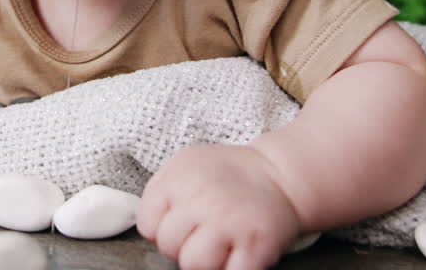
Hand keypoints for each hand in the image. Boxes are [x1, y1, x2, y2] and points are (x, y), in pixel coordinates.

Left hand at [136, 144, 300, 269]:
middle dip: (182, 245)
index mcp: (179, 180)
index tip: (180, 223)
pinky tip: (237, 252)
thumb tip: (150, 228)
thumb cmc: (226, 174)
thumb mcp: (185, 166)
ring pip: (194, 265)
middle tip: (202, 233)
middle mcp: (202, 200)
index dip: (162, 229)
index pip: (148, 225)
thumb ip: (159, 192)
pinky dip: (232, 269)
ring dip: (205, 261)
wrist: (277, 174)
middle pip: (169, 247)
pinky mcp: (256, 245)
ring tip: (219, 244)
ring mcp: (230, 224)